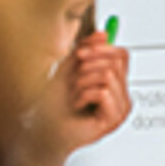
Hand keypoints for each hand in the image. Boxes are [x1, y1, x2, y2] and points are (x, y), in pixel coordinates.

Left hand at [54, 31, 130, 152]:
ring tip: (74, 95)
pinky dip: (83, 95)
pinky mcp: (113, 120)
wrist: (43, 131)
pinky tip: (77, 104)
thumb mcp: (69, 69)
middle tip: (74, 80)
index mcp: (113, 84)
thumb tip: (104, 34)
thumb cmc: (53, 106)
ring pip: (109, 75)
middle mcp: (120, 96)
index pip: (122, 55)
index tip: (80, 53)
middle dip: (88, 65)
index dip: (101, 49)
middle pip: (117, 62)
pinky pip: (103, 92)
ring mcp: (119, 109)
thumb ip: (87, 49)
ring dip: (83, 82)